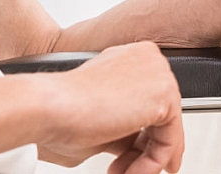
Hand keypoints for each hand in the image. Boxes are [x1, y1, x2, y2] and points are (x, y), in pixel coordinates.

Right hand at [37, 41, 184, 173]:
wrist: (48, 107)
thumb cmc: (59, 112)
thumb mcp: (101, 122)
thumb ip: (125, 129)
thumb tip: (135, 145)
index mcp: (128, 58)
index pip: (147, 101)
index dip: (140, 136)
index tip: (133, 157)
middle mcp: (146, 60)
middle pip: (161, 114)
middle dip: (143, 150)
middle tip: (126, 170)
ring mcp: (157, 72)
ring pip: (167, 127)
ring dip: (148, 159)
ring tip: (127, 173)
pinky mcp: (164, 93)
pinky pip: (171, 137)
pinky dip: (155, 160)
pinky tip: (136, 171)